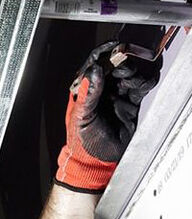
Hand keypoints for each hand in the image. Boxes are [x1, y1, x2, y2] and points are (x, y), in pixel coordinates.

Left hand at [55, 41, 161, 193]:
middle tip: (125, 64)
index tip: (115, 48)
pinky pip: (141, 87)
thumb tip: (93, 71)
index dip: (105, 53)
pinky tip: (144, 82)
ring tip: (131, 78)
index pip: (95, 63)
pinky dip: (145, 81)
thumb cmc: (82, 142)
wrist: (95, 161)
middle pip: (116, 65)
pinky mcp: (131, 104)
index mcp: (86, 89)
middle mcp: (102, 90)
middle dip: (123, 61)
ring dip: (134, 72)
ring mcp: (117, 96)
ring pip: (130, 74)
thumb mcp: (82, 117)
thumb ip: (88, 94)